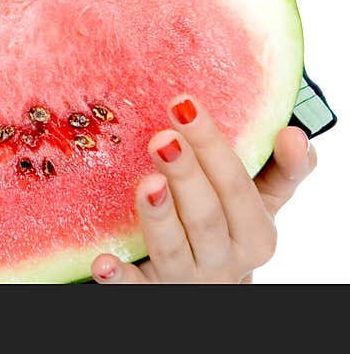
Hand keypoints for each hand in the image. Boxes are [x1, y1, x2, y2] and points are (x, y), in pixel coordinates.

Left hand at [90, 94, 316, 283]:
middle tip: (163, 138)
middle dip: (185, 175)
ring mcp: (184, 278)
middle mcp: (221, 260)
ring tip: (147, 184)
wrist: (204, 285)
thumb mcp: (258, 201)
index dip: (212, 146)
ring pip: (172, 249)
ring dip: (159, 217)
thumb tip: (296, 134)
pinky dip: (118, 276)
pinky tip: (101, 262)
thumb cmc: (227, 226)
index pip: (236, 187)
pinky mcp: (149, 291)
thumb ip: (282, 169)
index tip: (186, 106)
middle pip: (205, 218)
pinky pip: (135, 287)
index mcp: (254, 234)